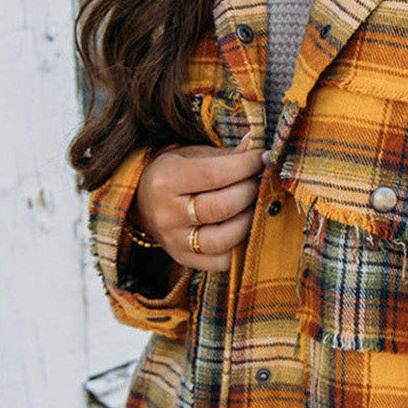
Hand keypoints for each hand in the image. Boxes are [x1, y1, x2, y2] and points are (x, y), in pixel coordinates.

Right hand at [132, 133, 265, 272]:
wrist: (142, 202)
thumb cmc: (174, 173)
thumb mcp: (191, 155)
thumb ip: (226, 155)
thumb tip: (258, 146)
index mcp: (164, 180)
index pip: (214, 174)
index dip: (246, 166)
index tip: (265, 157)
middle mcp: (166, 214)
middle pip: (221, 207)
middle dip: (250, 191)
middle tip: (260, 180)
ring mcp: (174, 241)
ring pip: (223, 239)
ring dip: (250, 220)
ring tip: (256, 204)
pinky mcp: (184, 259)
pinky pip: (222, 262)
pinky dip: (242, 246)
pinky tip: (249, 227)